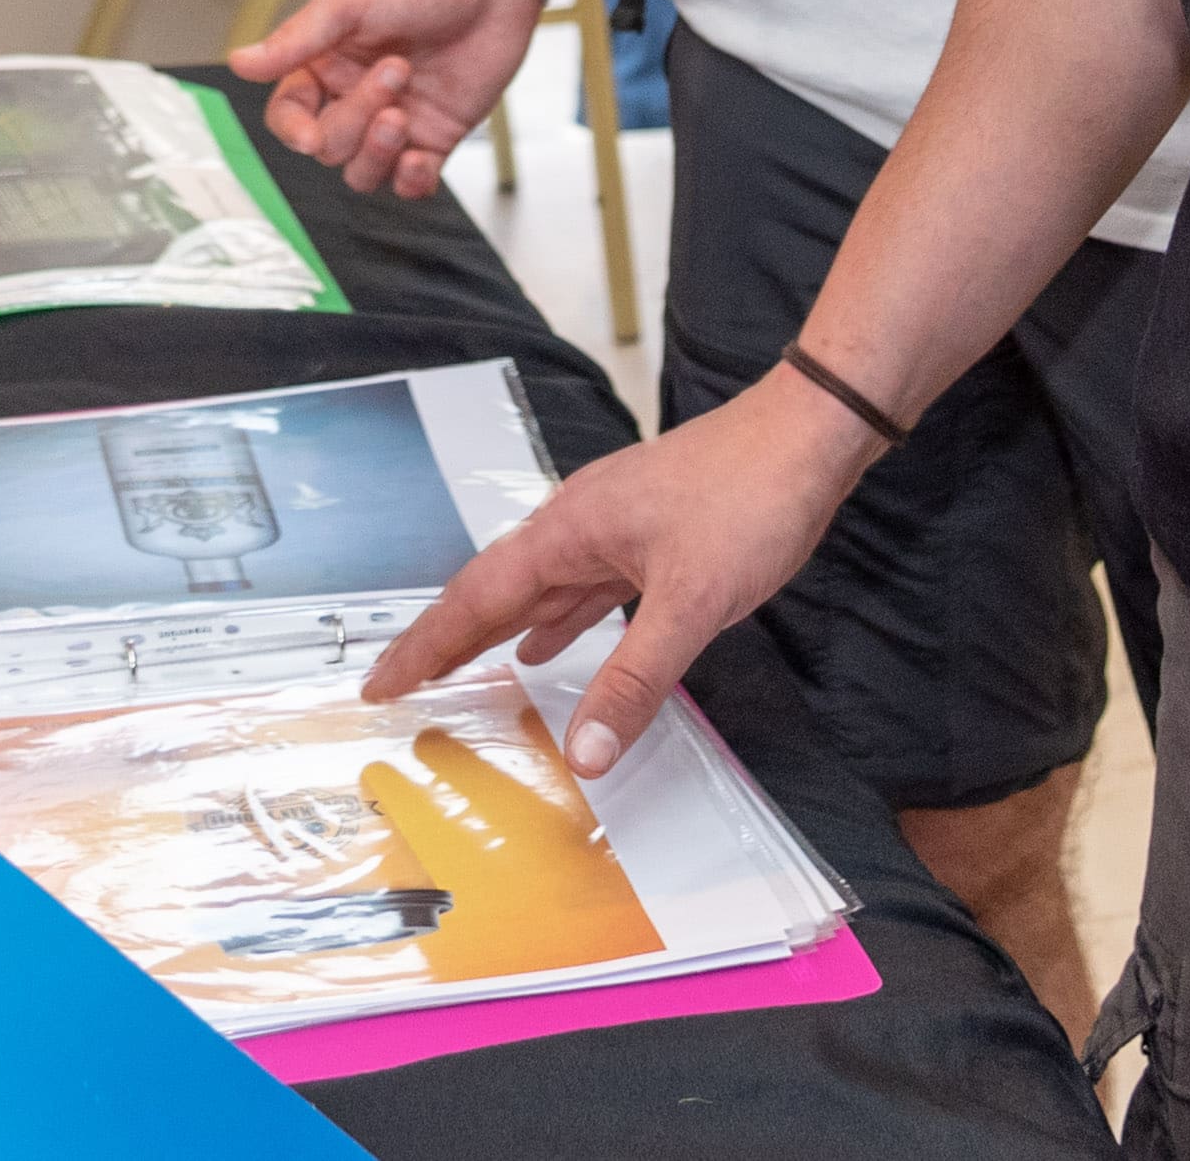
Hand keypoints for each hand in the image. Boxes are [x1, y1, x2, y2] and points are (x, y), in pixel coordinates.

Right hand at [232, 0, 542, 198]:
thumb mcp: (349, 0)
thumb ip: (296, 39)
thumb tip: (239, 63)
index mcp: (324, 65)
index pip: (289, 114)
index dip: (293, 131)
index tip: (309, 135)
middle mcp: (353, 98)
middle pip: (328, 145)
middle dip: (355, 119)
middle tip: (396, 70)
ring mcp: (395, 123)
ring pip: (361, 173)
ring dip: (377, 154)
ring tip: (403, 115)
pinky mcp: (435, 139)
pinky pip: (410, 184)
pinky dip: (410, 182)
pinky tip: (420, 160)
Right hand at [361, 368, 874, 774]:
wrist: (810, 435)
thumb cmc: (750, 498)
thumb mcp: (692, 602)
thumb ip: (635, 678)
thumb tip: (586, 754)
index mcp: (568, 530)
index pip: (476, 598)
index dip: (426, 646)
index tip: (380, 681)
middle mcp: (577, 524)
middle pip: (494, 590)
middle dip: (446, 640)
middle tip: (400, 685)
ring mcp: (612, 526)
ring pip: (537, 589)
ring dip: (497, 631)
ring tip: (460, 675)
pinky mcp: (647, 534)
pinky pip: (581, 586)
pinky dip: (556, 619)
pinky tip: (547, 645)